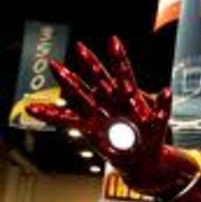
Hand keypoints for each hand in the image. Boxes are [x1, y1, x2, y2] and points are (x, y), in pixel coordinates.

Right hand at [27, 37, 171, 173]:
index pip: (124, 74)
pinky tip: (34, 109)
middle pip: (99, 78)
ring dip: (68, 81)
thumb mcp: (159, 124)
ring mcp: (98, 112)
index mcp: (129, 97)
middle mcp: (112, 100)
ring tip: (56, 67)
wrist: (142, 160)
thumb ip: (162, 107)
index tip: (114, 41)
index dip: (119, 58)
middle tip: (80, 46)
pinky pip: (67, 119)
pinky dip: (51, 114)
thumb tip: (166, 91)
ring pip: (81, 94)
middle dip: (90, 63)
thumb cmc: (151, 139)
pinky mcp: (87, 127)